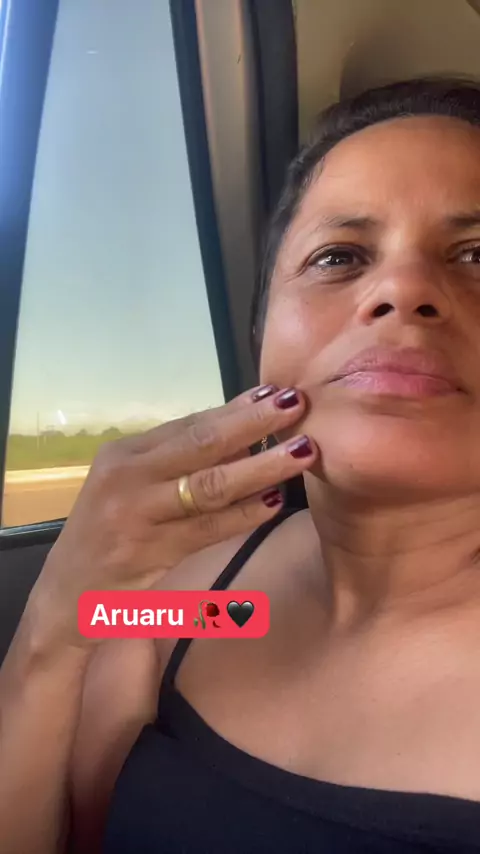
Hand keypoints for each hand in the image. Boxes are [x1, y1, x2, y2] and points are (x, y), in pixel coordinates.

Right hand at [34, 385, 317, 645]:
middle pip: (201, 443)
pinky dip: (243, 514)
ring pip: (209, 484)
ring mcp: (137, 513)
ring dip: (261, 467)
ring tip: (301, 452)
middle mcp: (128, 475)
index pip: (189, 424)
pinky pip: (207, 528)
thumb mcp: (132, 488)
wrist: (67, 595)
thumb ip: (175, 463)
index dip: (236, 407)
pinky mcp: (149, 550)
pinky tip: (273, 502)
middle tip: (296, 403)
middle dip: (252, 422)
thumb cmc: (109, 535)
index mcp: (125, 453)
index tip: (275, 391)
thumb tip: (240, 434)